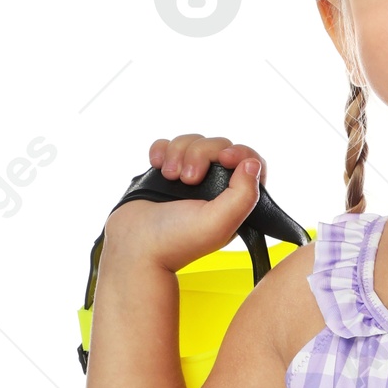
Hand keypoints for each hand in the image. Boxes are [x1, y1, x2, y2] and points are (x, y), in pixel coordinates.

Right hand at [102, 133, 263, 274]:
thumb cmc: (176, 241)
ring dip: (178, 153)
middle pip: (218, 146)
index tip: (225, 158)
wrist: (134, 245)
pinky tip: (157, 167)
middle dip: (200, 155)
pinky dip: (161, 151)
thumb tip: (253, 163)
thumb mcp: (219, 223)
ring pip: (192, 141)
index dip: (240, 153)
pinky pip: (167, 144)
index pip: (249, 162)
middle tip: (187, 180)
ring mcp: (188, 178)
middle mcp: (213, 188)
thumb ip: (244, 196)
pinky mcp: (164, 171)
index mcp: (233, 202)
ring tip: (169, 177)